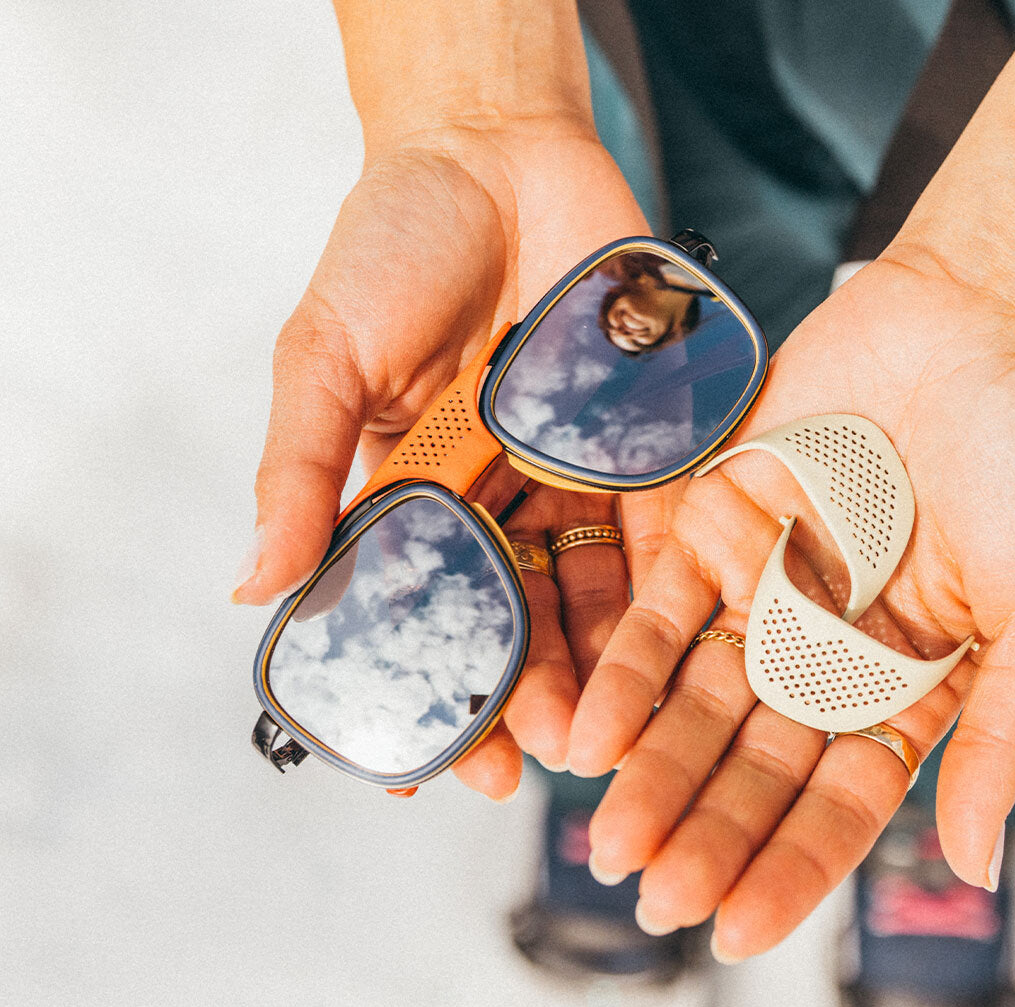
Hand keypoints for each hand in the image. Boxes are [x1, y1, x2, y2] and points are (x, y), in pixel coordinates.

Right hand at [233, 121, 668, 796]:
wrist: (496, 151)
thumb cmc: (394, 246)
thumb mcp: (323, 356)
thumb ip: (298, 467)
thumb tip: (251, 586)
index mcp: (419, 497)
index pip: (427, 615)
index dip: (435, 687)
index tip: (442, 761)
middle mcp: (503, 502)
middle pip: (524, 618)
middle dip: (537, 692)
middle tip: (553, 754)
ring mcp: (580, 475)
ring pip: (598, 590)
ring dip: (607, 661)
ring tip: (615, 724)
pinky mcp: (649, 440)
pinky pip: (666, 522)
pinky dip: (669, 581)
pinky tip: (676, 642)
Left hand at [568, 254, 1014, 958]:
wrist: (976, 318)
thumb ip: (1004, 733)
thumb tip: (975, 866)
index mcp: (909, 686)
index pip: (841, 803)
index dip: (789, 868)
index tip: (734, 933)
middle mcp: (826, 655)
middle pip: (755, 767)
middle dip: (705, 833)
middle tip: (653, 900)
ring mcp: (766, 593)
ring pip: (696, 704)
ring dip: (652, 772)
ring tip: (609, 842)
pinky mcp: (714, 527)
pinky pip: (659, 612)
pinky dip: (625, 671)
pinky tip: (589, 735)